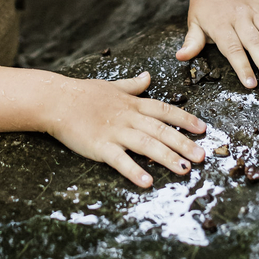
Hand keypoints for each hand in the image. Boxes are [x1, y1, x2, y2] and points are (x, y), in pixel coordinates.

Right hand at [44, 71, 206, 186]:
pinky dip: (134, 171)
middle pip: (161, 130)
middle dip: (184, 143)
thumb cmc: (83, 93)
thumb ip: (132, 85)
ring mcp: (115, 132)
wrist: (56, 99)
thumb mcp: (112, 86)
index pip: (164, 110)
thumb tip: (148, 76)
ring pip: (146, 145)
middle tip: (203, 156)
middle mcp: (128, 117)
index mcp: (132, 104)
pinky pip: (120, 160)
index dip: (185, 119)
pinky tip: (147, 182)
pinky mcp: (100, 146)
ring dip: (167, 157)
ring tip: (184, 169)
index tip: (203, 128)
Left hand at [178, 0, 258, 87]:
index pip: (232, 49)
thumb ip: (192, 42)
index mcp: (220, 25)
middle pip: (255, 41)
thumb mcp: (194, 23)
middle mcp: (239, 17)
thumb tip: (180, 57)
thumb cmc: (203, 7)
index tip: (251, 84)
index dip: (242, 66)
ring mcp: (255, 11)